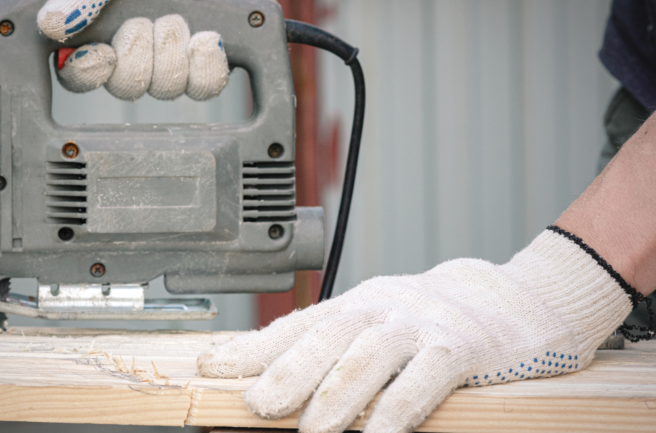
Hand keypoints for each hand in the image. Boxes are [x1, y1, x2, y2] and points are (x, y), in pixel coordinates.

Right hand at [38, 0, 277, 100]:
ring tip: (181, 20)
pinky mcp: (210, 60)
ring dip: (172, 53)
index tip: (100, 55)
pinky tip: (207, 38)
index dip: (85, 73)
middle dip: (138, 54)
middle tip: (148, 24)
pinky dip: (206, 64)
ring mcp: (175, 55)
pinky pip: (203, 88)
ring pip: (165, 89)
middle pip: (124, 87)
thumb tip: (50, 25)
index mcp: (104, 20)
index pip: (77, 71)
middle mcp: (137, 44)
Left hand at [197, 228, 631, 432]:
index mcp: (356, 305)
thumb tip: (273, 381)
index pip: (297, 324)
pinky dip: (396, 411)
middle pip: (327, 336)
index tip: (211, 367)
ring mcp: (421, 327)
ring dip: (335, 397)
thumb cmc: (431, 322)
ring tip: (309, 431)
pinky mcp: (460, 349)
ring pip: (368, 358)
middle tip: (255, 404)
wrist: (508, 301)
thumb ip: (335, 348)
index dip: (254, 346)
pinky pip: (422, 381)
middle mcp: (382, 310)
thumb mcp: (377, 325)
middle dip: (286, 371)